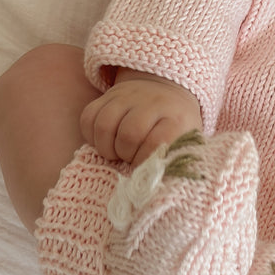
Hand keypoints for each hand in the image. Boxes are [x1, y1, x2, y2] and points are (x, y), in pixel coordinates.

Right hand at [80, 71, 201, 165]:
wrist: (167, 90)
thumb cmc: (175, 126)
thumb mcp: (185, 141)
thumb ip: (174, 161)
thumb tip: (156, 184)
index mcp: (176, 118)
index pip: (157, 143)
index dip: (145, 161)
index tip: (145, 169)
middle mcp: (152, 103)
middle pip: (128, 135)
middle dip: (125, 155)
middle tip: (130, 159)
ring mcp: (128, 96)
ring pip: (105, 125)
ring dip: (107, 148)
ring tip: (116, 153)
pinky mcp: (108, 95)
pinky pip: (88, 117)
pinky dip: (91, 136)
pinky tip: (105, 141)